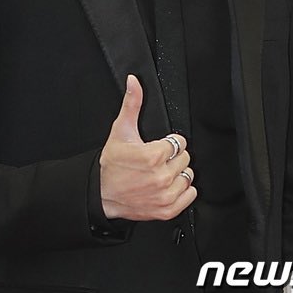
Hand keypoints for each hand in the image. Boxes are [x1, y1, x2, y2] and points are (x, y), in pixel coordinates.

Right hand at [99, 74, 196, 220]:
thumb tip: (134, 82)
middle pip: (185, 158)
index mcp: (153, 156)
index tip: (160, 146)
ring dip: (179, 173)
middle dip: (174, 157)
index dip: (169, 142)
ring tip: (162, 172)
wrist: (102, 193)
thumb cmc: (111, 164)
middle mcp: (161, 177)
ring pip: (188, 176)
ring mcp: (165, 195)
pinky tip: (168, 185)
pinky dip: (183, 191)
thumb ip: (132, 103)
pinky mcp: (167, 210)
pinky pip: (190, 196)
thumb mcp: (121, 130)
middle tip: (158, 159)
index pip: (179, 142)